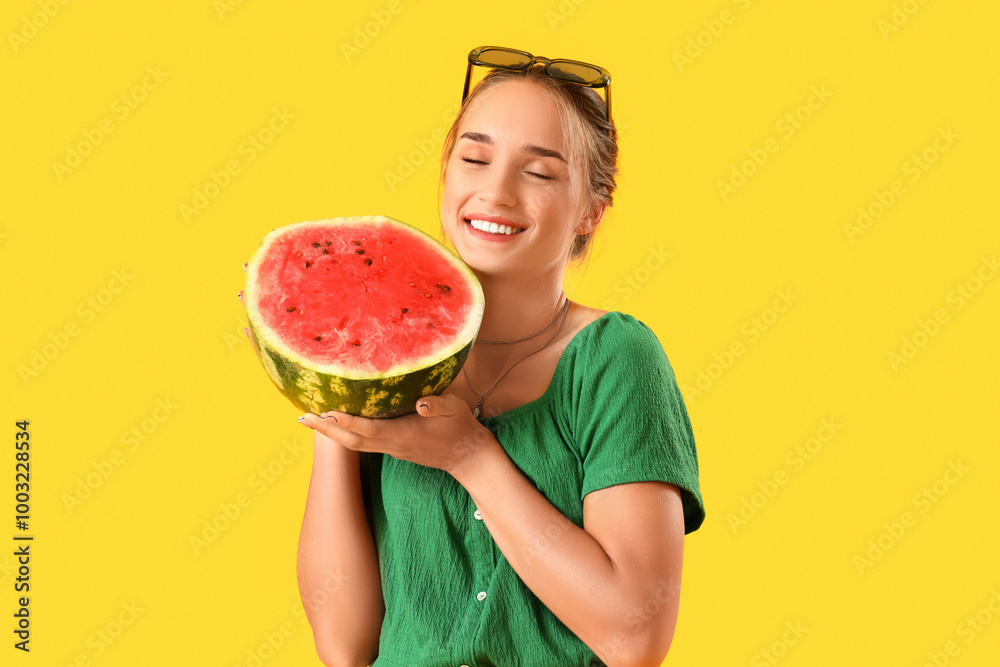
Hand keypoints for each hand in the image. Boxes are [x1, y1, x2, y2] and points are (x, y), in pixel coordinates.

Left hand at [298, 394, 498, 475]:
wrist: (468, 457)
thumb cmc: (461, 428)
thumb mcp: (455, 410)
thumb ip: (438, 405)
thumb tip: (422, 403)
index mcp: (404, 435)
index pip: (368, 430)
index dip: (346, 422)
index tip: (325, 413)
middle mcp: (393, 444)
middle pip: (352, 441)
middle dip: (326, 430)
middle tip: (302, 417)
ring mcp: (392, 449)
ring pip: (355, 444)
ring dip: (332, 433)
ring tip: (311, 420)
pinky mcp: (394, 448)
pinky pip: (363, 442)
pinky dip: (346, 433)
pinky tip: (338, 424)